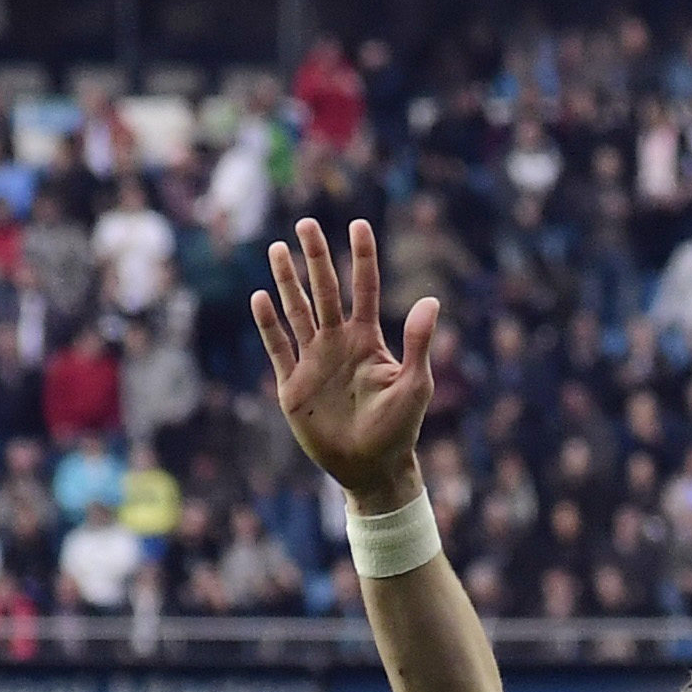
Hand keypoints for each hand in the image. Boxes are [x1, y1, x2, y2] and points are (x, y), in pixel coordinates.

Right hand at [250, 216, 439, 505]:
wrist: (370, 468)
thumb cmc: (399, 429)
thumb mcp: (414, 384)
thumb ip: (418, 342)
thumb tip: (431, 299)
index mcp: (367, 340)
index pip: (364, 289)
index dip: (362, 257)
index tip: (358, 225)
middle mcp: (338, 343)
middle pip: (325, 291)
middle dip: (316, 258)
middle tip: (306, 223)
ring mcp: (314, 361)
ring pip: (297, 311)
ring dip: (287, 282)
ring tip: (277, 249)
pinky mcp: (293, 384)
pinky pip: (278, 347)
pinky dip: (269, 324)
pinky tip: (260, 297)